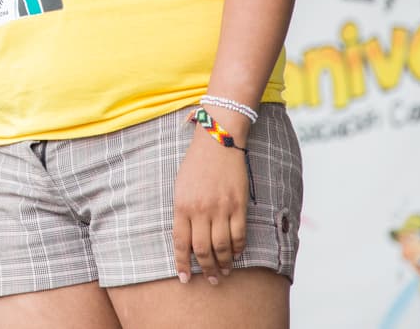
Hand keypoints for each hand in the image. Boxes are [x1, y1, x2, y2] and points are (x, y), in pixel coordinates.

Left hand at [172, 123, 249, 284]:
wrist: (218, 141)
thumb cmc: (196, 164)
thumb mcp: (180, 186)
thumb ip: (182, 212)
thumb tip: (185, 238)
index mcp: (181, 205)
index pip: (180, 242)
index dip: (182, 263)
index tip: (185, 278)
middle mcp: (200, 210)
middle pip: (202, 248)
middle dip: (206, 268)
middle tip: (211, 280)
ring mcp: (221, 208)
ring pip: (222, 246)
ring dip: (223, 263)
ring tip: (224, 272)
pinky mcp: (238, 205)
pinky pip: (239, 234)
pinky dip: (238, 248)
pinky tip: (236, 255)